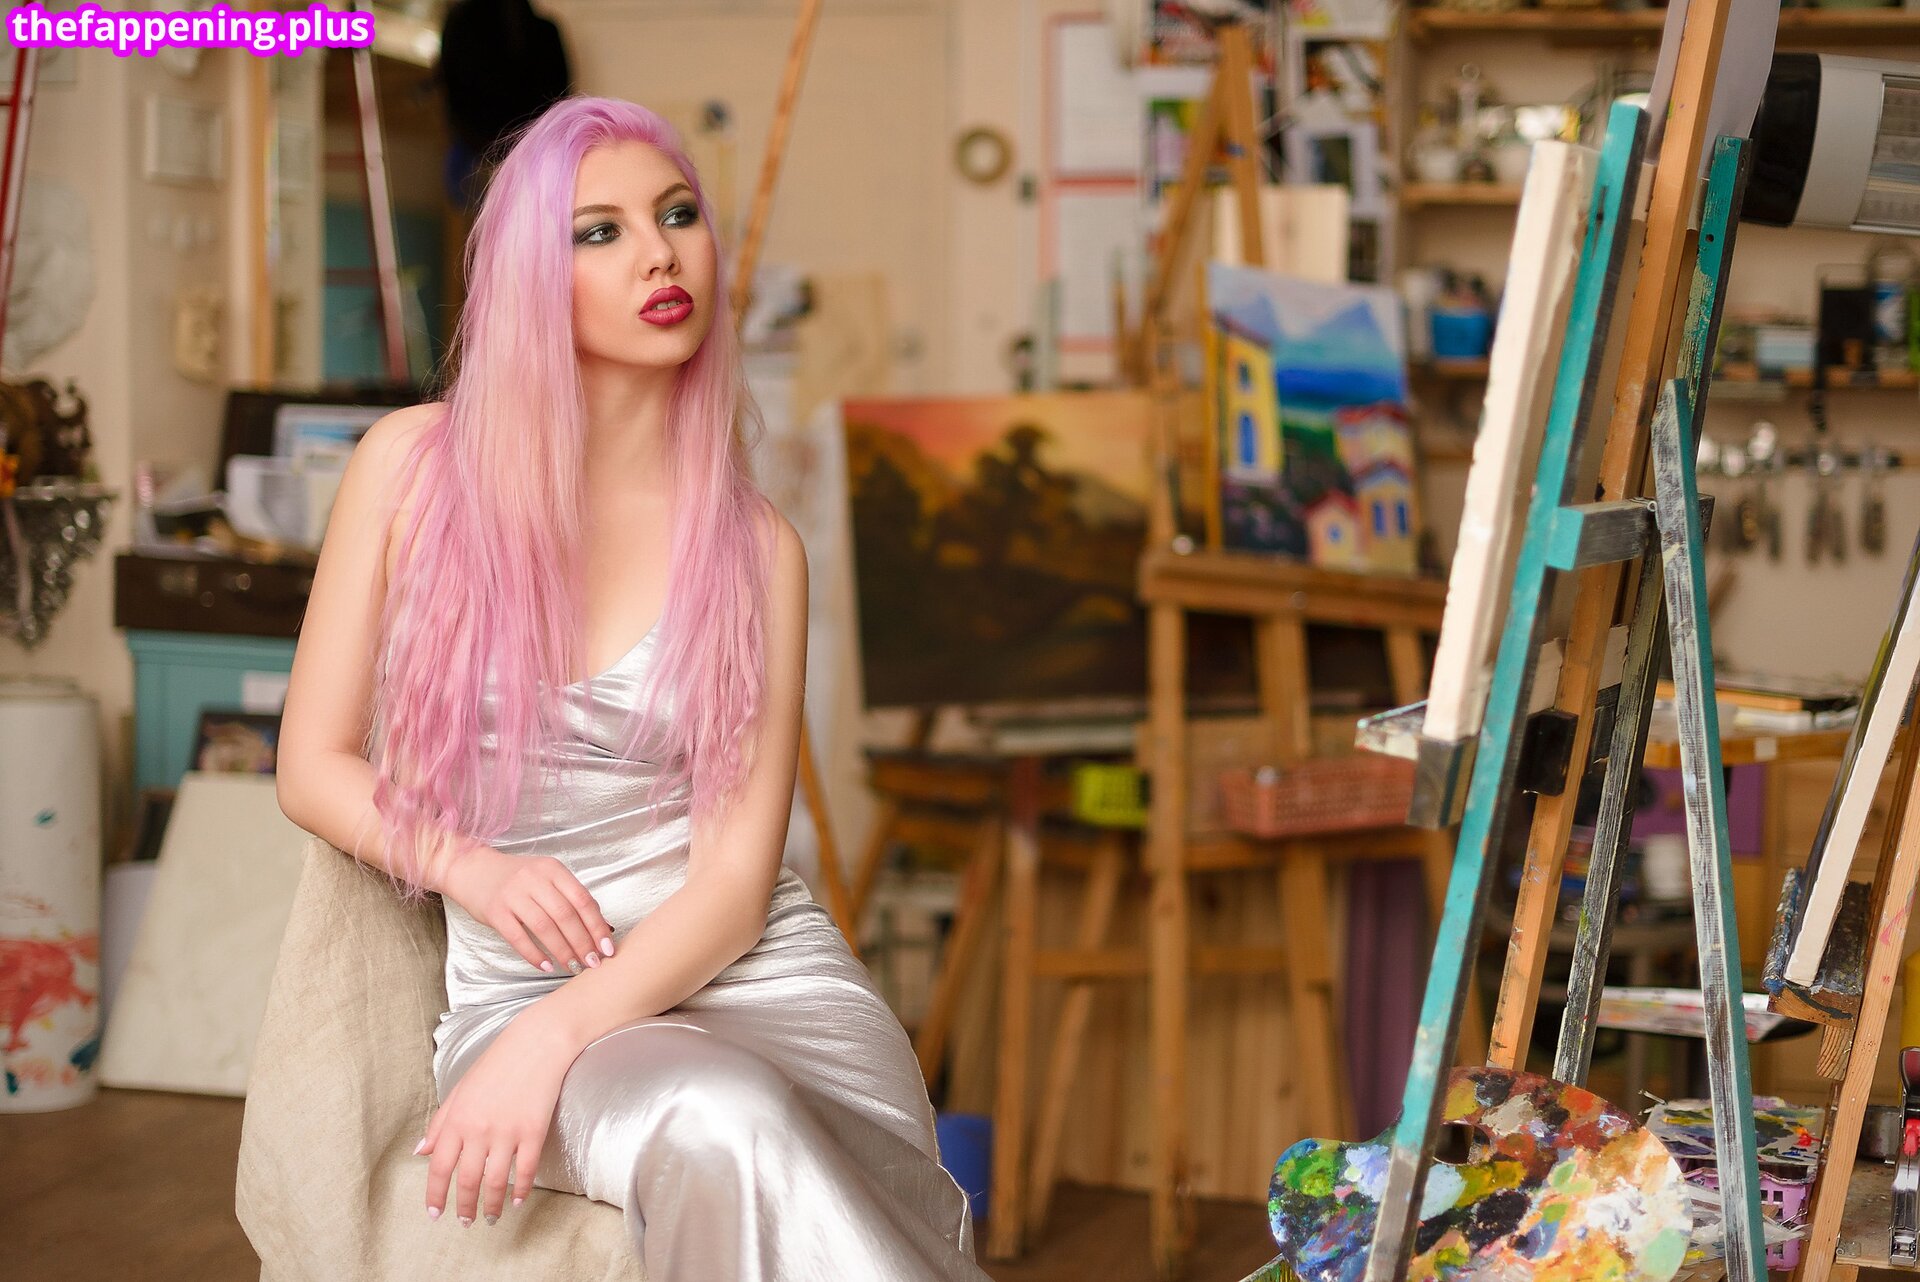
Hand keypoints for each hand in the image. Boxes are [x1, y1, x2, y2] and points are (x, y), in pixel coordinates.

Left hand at [416, 1011, 575, 1225]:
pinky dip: (522, 1190)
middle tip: (465, 1223)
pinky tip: (518, 1201)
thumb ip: (440, 1122)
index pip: (439, 1167)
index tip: (435, 1213)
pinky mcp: (533, 1132)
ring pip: (495, 1182)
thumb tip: (420, 1152)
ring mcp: (507, 1132)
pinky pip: (525, 1170)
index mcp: (457, 1119)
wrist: (537, 1042)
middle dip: (464, 1207)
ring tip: (489, 1219)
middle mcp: (479, 1130)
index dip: (435, 1194)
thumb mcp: (460, 1089)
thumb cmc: (498, 1062)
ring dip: (491, 1206)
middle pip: (467, 1180)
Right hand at [437, 845, 616, 974]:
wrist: (473, 870)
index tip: (607, 947)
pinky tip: (547, 966)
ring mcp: (513, 895)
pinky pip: (518, 937)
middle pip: (565, 915)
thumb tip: (601, 927)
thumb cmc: (517, 878)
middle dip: (583, 942)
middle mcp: (534, 879)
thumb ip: (570, 897)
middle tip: (593, 963)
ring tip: (573, 966)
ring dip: (562, 951)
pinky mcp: (495, 912)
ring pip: (544, 927)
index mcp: (553, 869)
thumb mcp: (546, 878)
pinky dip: (535, 954)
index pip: (582, 899)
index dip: (597, 926)